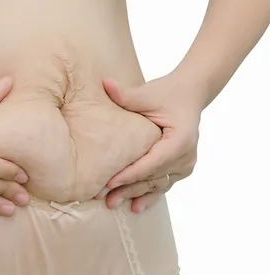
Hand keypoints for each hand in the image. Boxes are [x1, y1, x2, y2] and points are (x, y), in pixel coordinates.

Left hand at [95, 73, 200, 212]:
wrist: (188, 95)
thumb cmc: (166, 93)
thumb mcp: (146, 93)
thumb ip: (125, 94)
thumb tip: (104, 84)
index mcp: (180, 140)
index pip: (152, 162)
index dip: (130, 174)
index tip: (109, 183)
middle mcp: (186, 156)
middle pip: (153, 178)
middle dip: (128, 189)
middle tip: (104, 199)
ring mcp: (185, 165)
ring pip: (157, 184)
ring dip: (135, 195)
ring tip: (113, 205)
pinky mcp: (180, 168)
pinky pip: (163, 184)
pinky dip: (148, 195)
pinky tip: (135, 208)